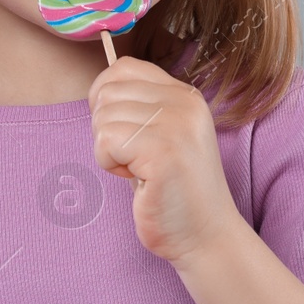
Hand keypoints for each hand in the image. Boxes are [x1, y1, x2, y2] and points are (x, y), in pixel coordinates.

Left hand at [88, 56, 245, 264]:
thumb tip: (97, 91)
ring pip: (103, 117)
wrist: (206, 235)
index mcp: (185, 95)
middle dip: (105, 128)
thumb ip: (139, 108)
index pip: (124, 67)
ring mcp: (176, 124)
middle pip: (108, 91)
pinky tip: (138, 180)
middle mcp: (184, 102)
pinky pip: (106, 141)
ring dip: (108, 150)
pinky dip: (110, 164)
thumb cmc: (174, 192)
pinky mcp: (162, 150)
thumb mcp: (162, 136)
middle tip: (132, 157)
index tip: (120, 131)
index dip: (106, 97)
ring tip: (139, 170)